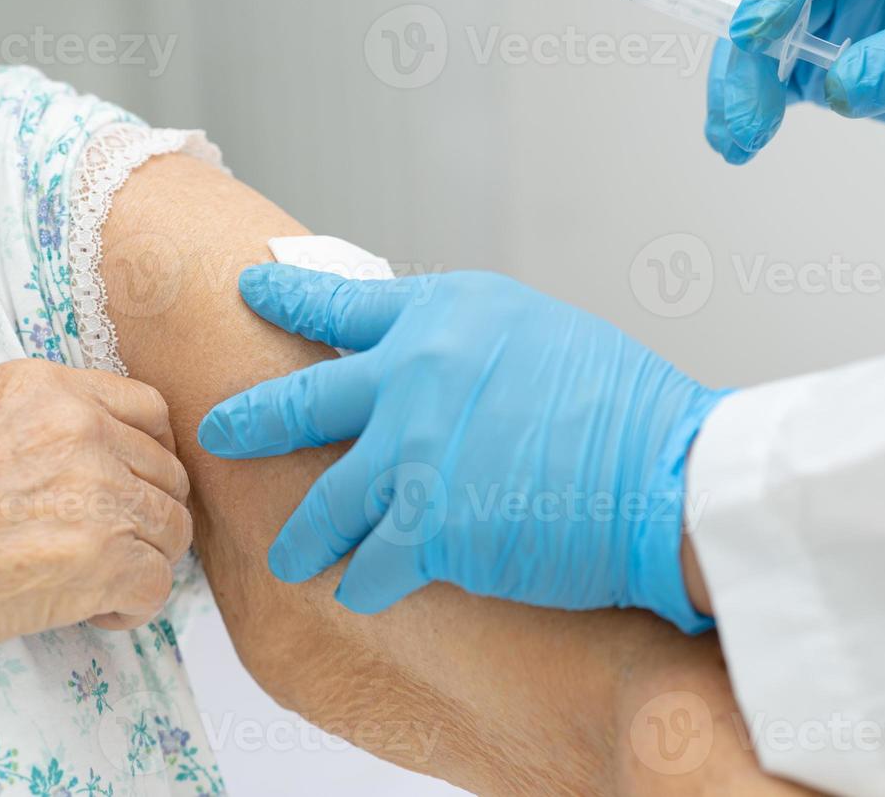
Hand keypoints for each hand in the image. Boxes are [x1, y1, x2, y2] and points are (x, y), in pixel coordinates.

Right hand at [0, 359, 191, 661]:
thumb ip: (33, 416)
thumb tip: (77, 441)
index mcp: (52, 391)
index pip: (147, 410)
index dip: (153, 448)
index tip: (142, 476)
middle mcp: (87, 435)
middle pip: (166, 473)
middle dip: (148, 509)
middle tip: (116, 540)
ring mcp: (103, 497)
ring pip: (171, 528)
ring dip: (145, 557)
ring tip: (99, 580)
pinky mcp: (107, 561)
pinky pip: (156, 584)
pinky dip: (134, 605)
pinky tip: (97, 611)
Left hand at [198, 265, 725, 632]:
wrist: (667, 474)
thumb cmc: (622, 402)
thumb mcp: (535, 331)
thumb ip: (462, 344)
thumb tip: (424, 364)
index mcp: (441, 315)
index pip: (337, 302)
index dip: (285, 297)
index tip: (249, 292)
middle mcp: (410, 376)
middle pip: (298, 402)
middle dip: (248, 422)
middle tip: (218, 432)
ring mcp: (410, 454)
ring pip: (320, 503)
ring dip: (302, 535)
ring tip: (290, 556)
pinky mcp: (424, 529)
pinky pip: (367, 567)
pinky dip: (364, 583)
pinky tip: (360, 592)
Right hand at [706, 0, 884, 163]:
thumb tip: (841, 91)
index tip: (758, 35)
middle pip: (772, 7)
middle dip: (749, 61)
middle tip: (745, 118)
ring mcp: (837, 23)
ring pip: (764, 53)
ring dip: (741, 95)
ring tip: (739, 143)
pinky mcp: (835, 70)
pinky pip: (779, 88)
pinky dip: (756, 114)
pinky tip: (740, 144)